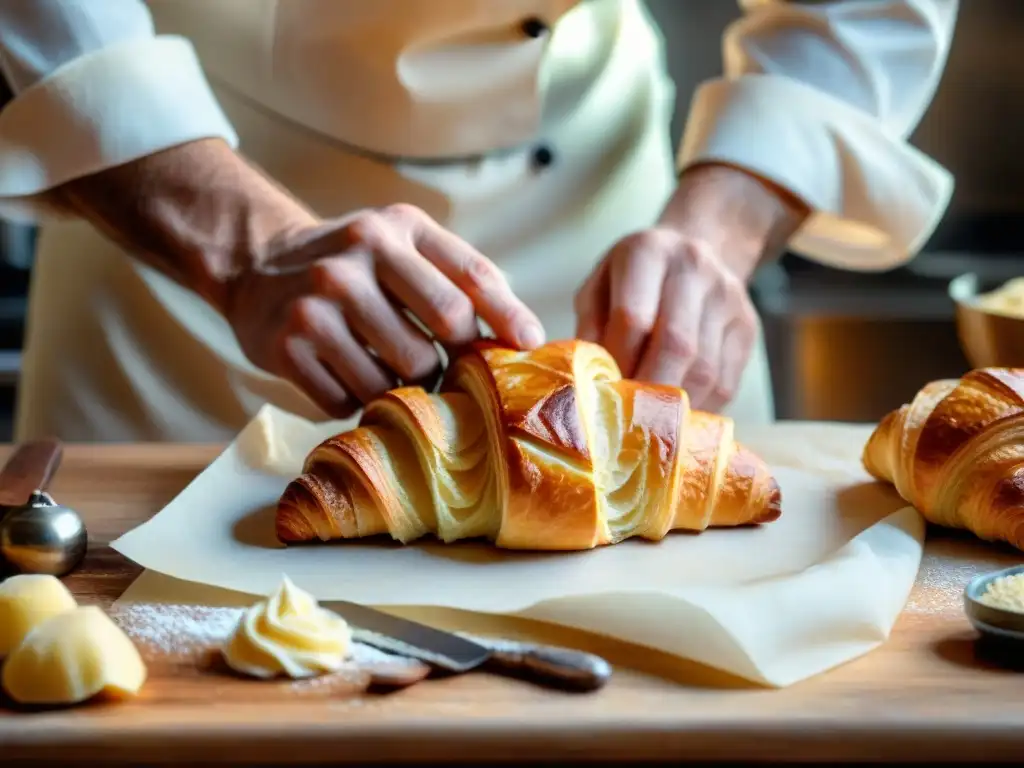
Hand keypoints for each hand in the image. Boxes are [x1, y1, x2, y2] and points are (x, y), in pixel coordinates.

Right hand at [225, 203, 544, 417]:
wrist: (257, 267)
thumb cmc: (354, 265)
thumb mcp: (402, 244)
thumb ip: (456, 277)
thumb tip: (521, 335)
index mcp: (398, 227)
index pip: (471, 275)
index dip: (508, 315)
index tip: (530, 345)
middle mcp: (358, 255)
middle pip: (444, 329)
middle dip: (455, 358)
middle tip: (446, 370)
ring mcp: (320, 300)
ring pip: (400, 374)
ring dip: (404, 386)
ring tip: (387, 369)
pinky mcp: (287, 344)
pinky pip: (349, 399)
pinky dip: (356, 399)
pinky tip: (345, 375)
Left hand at [574, 163, 808, 412]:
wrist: (696, 247)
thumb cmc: (632, 277)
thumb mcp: (599, 287)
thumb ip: (590, 327)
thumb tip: (586, 380)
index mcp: (648, 251)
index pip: (634, 318)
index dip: (617, 364)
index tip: (603, 393)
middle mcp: (694, 268)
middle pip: (677, 345)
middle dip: (648, 392)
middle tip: (627, 421)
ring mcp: (728, 297)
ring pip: (704, 370)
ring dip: (674, 407)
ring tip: (648, 423)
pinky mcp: (748, 327)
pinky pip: (726, 382)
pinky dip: (698, 408)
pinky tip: (676, 416)